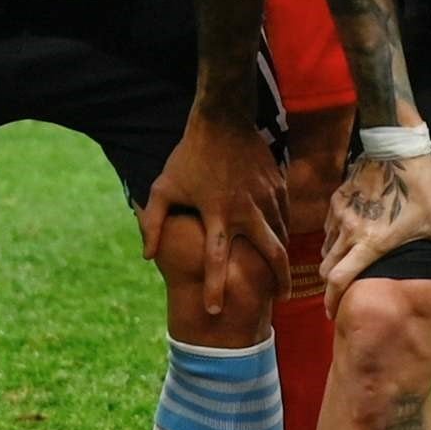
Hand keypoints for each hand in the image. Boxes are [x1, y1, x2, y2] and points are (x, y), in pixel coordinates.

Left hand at [141, 110, 289, 321]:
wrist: (224, 118)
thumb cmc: (188, 155)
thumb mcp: (162, 188)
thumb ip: (151, 223)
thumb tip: (146, 256)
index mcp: (217, 215)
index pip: (216, 261)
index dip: (215, 288)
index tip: (214, 311)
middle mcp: (246, 210)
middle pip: (270, 253)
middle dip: (277, 279)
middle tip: (278, 298)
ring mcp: (266, 197)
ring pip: (282, 235)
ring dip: (283, 257)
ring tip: (282, 274)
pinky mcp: (278, 185)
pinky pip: (284, 214)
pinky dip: (284, 231)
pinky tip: (281, 240)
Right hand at [321, 151, 430, 303]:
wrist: (396, 145)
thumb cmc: (418, 184)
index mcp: (370, 243)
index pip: (339, 279)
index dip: (332, 299)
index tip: (332, 311)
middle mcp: (349, 232)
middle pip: (326, 267)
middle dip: (330, 282)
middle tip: (339, 290)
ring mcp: (340, 214)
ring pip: (326, 247)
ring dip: (332, 259)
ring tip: (345, 264)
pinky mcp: (338, 198)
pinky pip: (328, 226)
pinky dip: (333, 237)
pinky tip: (347, 236)